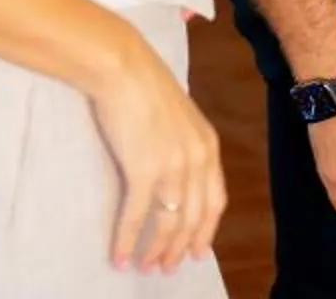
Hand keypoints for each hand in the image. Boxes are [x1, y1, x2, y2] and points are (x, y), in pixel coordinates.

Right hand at [88, 40, 226, 272]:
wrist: (123, 68)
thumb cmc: (146, 87)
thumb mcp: (181, 116)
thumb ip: (185, 145)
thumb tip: (178, 173)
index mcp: (208, 147)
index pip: (215, 201)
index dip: (207, 231)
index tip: (198, 251)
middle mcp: (196, 161)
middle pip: (194, 219)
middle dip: (180, 248)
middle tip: (167, 268)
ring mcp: (171, 167)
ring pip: (169, 224)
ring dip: (156, 251)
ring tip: (145, 267)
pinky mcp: (143, 170)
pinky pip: (138, 217)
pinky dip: (128, 241)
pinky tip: (120, 257)